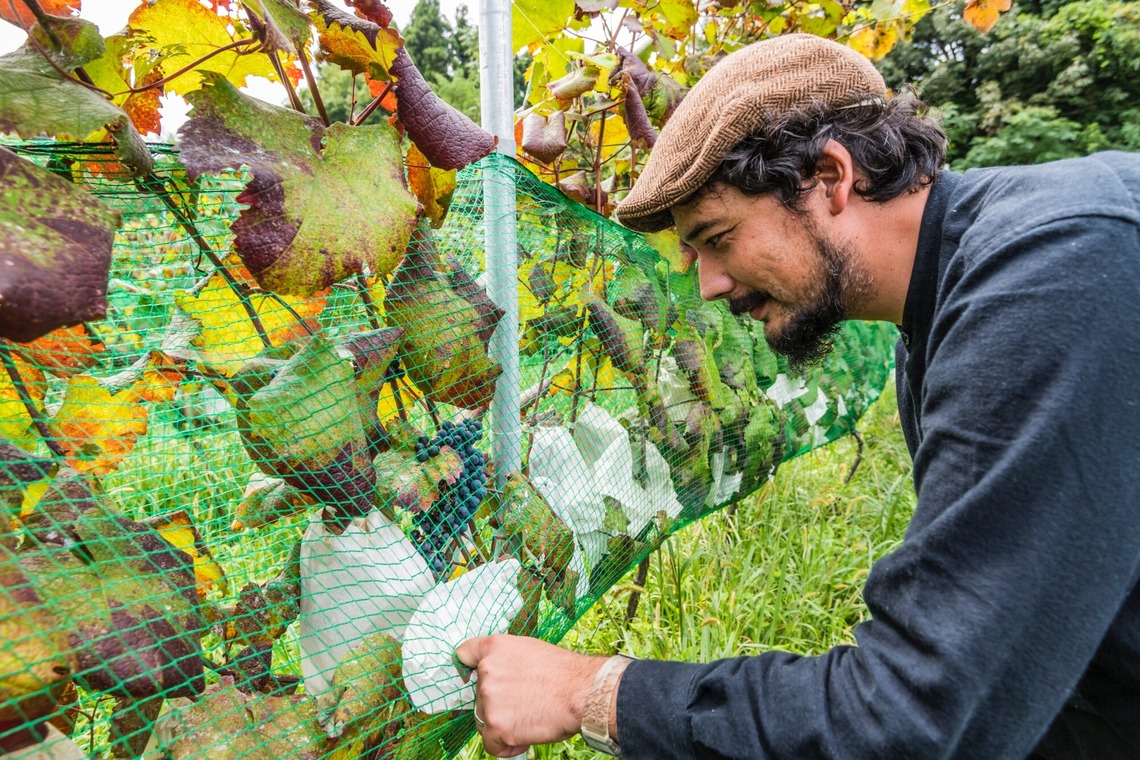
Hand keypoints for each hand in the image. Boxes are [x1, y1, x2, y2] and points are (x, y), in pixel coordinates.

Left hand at [455, 634, 604, 756]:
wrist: (580, 692)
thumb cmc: (565, 673)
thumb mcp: (531, 651)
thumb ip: (508, 662)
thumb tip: (502, 678)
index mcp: (495, 648)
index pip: (464, 654)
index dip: (465, 669)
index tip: (468, 679)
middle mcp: (487, 670)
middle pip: (478, 695)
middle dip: (496, 705)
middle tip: (523, 707)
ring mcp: (489, 698)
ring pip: (484, 720)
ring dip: (501, 725)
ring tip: (527, 723)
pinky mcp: (496, 724)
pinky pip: (490, 744)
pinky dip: (504, 746)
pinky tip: (522, 740)